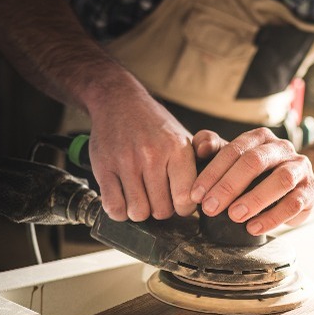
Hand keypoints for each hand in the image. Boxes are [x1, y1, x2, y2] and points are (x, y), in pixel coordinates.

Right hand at [88, 88, 197, 221]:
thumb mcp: (185, 138)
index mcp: (178, 149)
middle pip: (162, 210)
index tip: (179, 203)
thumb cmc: (156, 127)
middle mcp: (152, 155)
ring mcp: (126, 161)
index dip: (184, 208)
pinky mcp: (103, 167)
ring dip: (140, 211)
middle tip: (158, 197)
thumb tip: (209, 191)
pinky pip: (114, 207)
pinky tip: (124, 200)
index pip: (186, 199)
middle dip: (161, 209)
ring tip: (142, 198)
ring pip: (138, 212)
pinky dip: (119, 211)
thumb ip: (201, 162)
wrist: (120, 102)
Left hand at [190, 128, 313, 234]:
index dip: (213, 172)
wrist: (296, 185)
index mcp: (260, 137)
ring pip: (281, 180)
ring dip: (255, 199)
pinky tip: (253, 228)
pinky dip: (272, 217)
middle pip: (256, 161)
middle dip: (229, 185)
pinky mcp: (310, 191)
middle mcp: (282, 148)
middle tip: (210, 207)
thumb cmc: (257, 174)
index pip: (234, 150)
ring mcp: (299, 168)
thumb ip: (213, 147)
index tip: (196, 194)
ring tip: (234, 216)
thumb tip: (200, 147)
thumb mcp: (234, 159)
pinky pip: (294, 204)